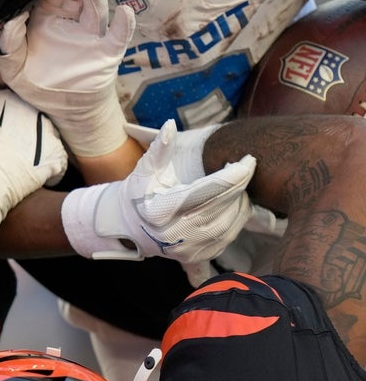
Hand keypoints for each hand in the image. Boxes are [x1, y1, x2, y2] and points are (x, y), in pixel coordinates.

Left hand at [0, 0, 134, 156]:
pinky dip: (124, 23)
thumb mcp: (13, 68)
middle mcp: (70, 20)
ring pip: (96, 6)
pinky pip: (119, 34)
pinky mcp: (108, 50)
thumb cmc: (37, 84)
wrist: (65, 110)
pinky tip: (124, 13)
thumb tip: (11, 20)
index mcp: (46, 18)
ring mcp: (91, 33)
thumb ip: (9, 45)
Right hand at [61, 120, 257, 264]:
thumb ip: (159, 149)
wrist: (131, 229)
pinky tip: (234, 201)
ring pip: (232, 220)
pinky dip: (238, 215)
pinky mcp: (200, 255)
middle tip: (247, 165)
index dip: (232, 174)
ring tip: (237, 183)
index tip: (248, 159)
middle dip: (240, 183)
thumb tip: (170, 125)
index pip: (207, 190)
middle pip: (223, 204)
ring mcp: (189, 248)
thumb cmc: (140, 194)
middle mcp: (176, 233)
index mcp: (160, 210)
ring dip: (241, 199)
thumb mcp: (144, 171)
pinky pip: (231, 233)